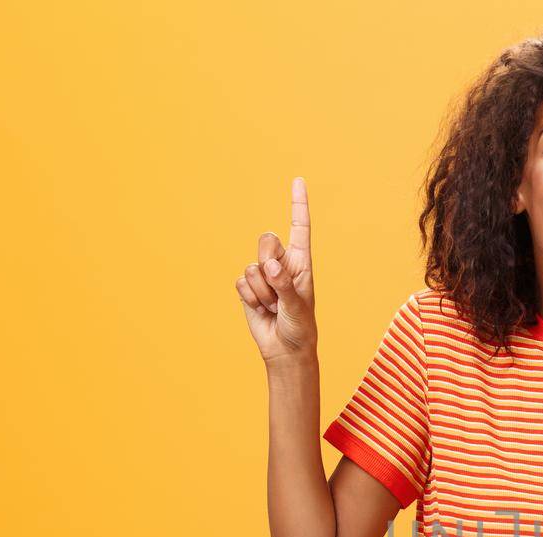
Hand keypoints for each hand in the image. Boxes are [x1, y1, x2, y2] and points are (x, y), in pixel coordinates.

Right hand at [235, 176, 318, 360]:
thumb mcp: (298, 307)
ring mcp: (263, 274)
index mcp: (301, 262)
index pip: (299, 227)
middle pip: (266, 241)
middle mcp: (282, 263)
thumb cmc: (300, 327)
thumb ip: (284, 285)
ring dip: (262, 291)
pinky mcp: (247, 287)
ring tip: (273, 306)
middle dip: (268, 263)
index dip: (298, 204)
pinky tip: (261, 309)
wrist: (284, 349)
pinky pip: (240, 283)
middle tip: (278, 289)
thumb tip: (270, 265)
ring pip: (252, 267)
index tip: (298, 180)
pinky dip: (250, 298)